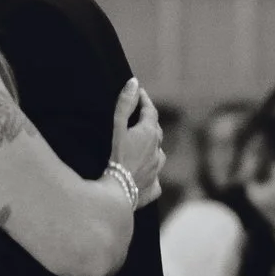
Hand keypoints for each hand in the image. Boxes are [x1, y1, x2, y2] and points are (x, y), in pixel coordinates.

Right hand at [111, 79, 164, 209]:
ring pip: (158, 155)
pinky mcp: (153, 188)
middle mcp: (158, 151)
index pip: (151, 111)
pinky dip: (150, 174)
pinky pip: (155, 179)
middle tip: (139, 117)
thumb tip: (134, 82)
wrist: (118, 193)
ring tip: (143, 146)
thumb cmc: (116, 157)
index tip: (140, 92)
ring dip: (152, 148)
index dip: (145, 100)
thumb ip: (125, 104)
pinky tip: (145, 175)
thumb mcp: (117, 127)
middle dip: (148, 123)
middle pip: (156, 132)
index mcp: (150, 134)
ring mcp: (157, 171)